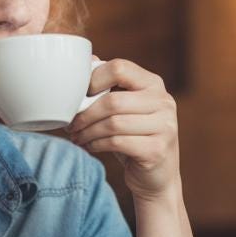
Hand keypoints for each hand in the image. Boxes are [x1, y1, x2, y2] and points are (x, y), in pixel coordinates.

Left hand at [67, 58, 179, 201]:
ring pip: (113, 123)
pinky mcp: (157, 149)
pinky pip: (117, 142)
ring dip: (88, 131)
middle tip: (71, 125)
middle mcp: (164, 102)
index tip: (79, 96)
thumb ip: (111, 85)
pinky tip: (89, 146)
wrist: (157, 177)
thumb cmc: (135, 138)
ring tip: (77, 136)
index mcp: (154, 84)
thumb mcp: (125, 108)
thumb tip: (88, 59)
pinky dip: (96, 144)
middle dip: (85, 114)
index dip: (93, 79)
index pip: (119, 68)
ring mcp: (164, 126)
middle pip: (113, 100)